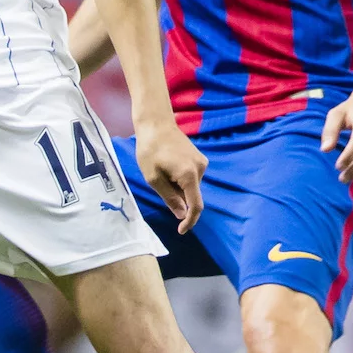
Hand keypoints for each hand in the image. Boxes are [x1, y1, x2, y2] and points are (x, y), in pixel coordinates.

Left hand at [134, 117, 205, 233]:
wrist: (156, 122)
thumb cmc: (150, 149)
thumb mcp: (153, 177)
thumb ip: (169, 197)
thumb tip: (181, 215)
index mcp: (190, 175)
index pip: (196, 206)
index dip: (190, 221)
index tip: (181, 230)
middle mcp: (201, 169)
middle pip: (191, 195)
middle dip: (177, 197)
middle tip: (157, 181)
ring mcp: (201, 162)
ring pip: (190, 186)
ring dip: (177, 187)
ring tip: (160, 170)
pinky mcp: (199, 158)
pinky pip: (190, 177)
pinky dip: (180, 179)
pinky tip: (167, 166)